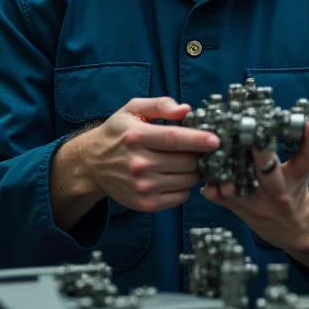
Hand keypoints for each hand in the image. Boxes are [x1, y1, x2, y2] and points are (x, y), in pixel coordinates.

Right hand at [82, 97, 220, 212]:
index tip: (216, 140)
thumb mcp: (133, 109)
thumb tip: (186, 110)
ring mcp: (142, 186)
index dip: (198, 140)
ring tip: (188, 161)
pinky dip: (185, 186)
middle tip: (203, 150)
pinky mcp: (145, 204)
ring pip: (186, 180)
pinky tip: (176, 175)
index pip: (174, 139)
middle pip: (185, 162)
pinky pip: (180, 197)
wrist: (92, 164)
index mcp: (136, 136)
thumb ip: (160, 105)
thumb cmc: (117, 132)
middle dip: (200, 156)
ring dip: (195, 171)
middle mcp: (138, 163)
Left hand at [201, 120, 308, 250]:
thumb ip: (304, 146)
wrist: (290, 227)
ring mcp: (258, 202)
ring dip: (231, 172)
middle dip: (263, 155)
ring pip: (243, 187)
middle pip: (271, 173)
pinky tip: (207, 185)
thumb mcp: (303, 168)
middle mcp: (279, 191)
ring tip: (220, 153)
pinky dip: (214, 191)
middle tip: (255, 136)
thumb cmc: (294, 187)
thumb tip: (307, 117)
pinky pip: (223, 200)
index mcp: (297, 176)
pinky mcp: (238, 208)